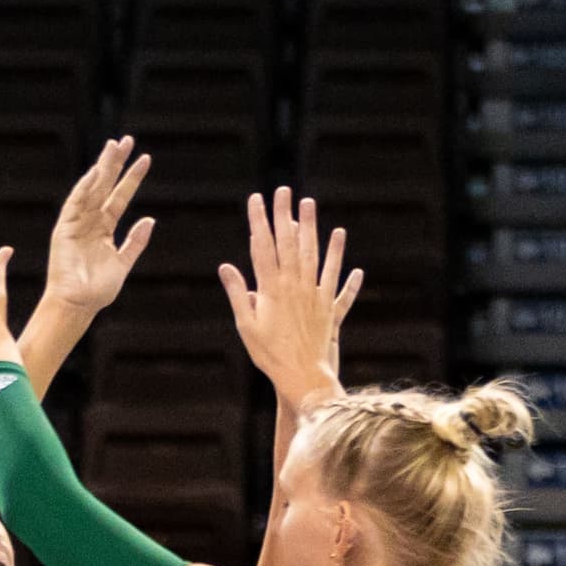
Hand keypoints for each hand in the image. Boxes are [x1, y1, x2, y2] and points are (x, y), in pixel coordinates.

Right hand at [39, 137, 158, 318]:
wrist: (77, 305)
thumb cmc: (98, 291)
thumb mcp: (123, 263)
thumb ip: (135, 242)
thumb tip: (150, 219)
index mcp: (104, 230)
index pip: (120, 197)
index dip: (132, 178)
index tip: (145, 159)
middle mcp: (90, 222)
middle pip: (105, 186)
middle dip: (115, 163)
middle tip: (126, 140)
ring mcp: (76, 224)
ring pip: (91, 189)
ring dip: (101, 167)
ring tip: (113, 146)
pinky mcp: (64, 229)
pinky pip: (74, 204)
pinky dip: (84, 188)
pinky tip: (94, 172)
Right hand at [220, 186, 360, 411]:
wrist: (301, 375)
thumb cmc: (269, 354)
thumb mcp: (246, 326)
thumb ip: (238, 293)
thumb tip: (226, 267)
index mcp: (270, 289)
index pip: (263, 247)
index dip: (259, 221)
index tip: (256, 200)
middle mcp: (294, 285)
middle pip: (288, 242)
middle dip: (283, 214)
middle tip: (282, 190)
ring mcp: (313, 292)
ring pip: (312, 251)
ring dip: (310, 225)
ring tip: (307, 203)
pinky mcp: (328, 303)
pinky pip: (334, 274)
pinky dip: (337, 254)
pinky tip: (339, 235)